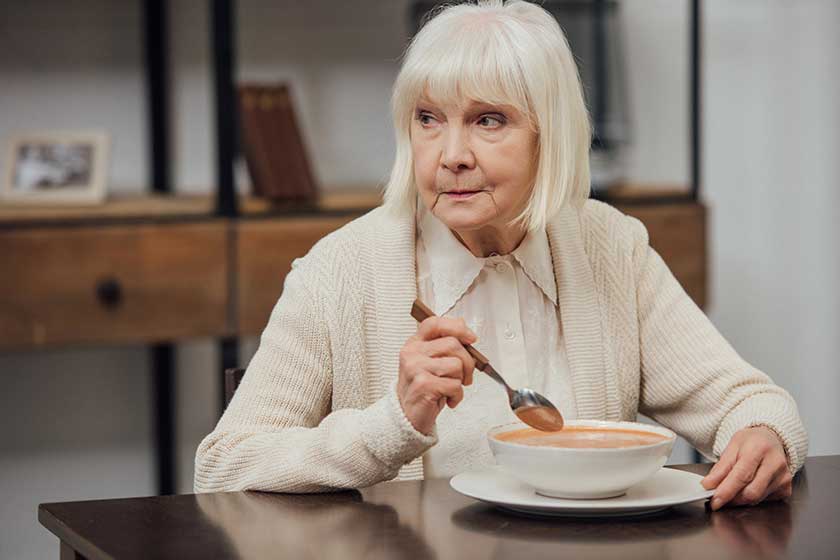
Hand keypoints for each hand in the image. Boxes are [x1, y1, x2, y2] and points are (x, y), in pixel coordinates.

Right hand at [397, 316, 476, 434]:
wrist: (407, 416)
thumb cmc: (424, 388)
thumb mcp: (432, 362)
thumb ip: (444, 344)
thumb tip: (464, 328)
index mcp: (414, 343)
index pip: (435, 323)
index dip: (457, 327)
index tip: (471, 338)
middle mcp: (412, 353)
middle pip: (453, 344)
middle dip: (468, 363)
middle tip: (464, 376)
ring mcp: (415, 368)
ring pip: (456, 365)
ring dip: (460, 381)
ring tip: (450, 388)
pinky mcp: (423, 385)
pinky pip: (454, 385)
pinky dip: (457, 395)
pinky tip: (447, 399)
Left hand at [702, 426, 792, 510]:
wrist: (771, 439)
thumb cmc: (751, 442)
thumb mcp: (732, 447)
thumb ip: (720, 468)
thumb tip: (708, 485)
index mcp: (759, 449)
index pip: (741, 476)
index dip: (726, 492)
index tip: (714, 502)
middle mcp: (775, 464)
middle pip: (751, 493)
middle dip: (732, 499)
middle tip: (719, 497)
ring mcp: (783, 478)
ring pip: (757, 499)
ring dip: (740, 498)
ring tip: (733, 488)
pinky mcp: (786, 489)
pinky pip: (764, 501)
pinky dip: (752, 498)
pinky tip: (749, 486)